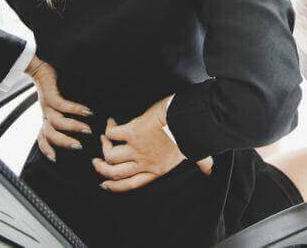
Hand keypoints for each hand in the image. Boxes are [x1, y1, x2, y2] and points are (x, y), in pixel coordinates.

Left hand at [26, 56, 92, 161]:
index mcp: (45, 116)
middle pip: (50, 134)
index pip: (43, 136)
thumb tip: (88, 118)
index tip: (55, 159)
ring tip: (87, 129)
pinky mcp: (50, 94)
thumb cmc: (54, 81)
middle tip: (79, 146)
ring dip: (72, 127)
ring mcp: (46, 104)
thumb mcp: (59, 100)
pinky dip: (75, 110)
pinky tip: (87, 111)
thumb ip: (67, 111)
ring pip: (56, 123)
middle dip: (64, 142)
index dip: (46, 148)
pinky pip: (62, 106)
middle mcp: (45, 112)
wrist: (38, 63)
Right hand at [92, 96, 213, 191]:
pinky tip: (111, 122)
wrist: (188, 119)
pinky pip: (113, 133)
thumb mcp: (195, 153)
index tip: (104, 184)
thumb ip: (201, 162)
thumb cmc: (191, 135)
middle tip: (97, 162)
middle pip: (114, 173)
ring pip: (110, 156)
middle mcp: (143, 162)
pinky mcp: (132, 131)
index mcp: (157, 169)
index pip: (131, 184)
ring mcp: (136, 148)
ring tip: (103, 139)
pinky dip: (109, 128)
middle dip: (102, 169)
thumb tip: (209, 170)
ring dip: (104, 147)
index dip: (115, 186)